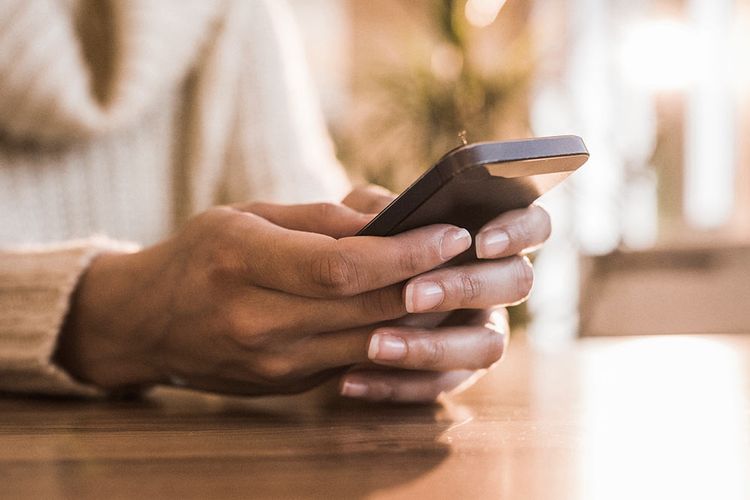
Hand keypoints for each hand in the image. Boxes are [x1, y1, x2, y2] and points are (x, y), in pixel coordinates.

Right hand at [55, 200, 502, 394]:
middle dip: (428, 282)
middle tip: (472, 257)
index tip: (451, 233)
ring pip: (370, 343)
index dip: (405, 252)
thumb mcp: (247, 215)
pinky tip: (420, 314)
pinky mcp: (288, 385)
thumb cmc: (199, 254)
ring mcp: (273, 364)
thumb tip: (390, 219)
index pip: (341, 267)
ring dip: (423, 317)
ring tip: (458, 284)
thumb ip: (320, 219)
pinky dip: (393, 338)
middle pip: (366, 310)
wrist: (147, 323)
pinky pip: (354, 360)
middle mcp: (256, 322)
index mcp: (240, 263)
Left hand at [335, 186, 550, 402]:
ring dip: (432, 346)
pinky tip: (351, 380)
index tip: (480, 242)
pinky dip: (396, 386)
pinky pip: (440, 386)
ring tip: (375, 344)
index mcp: (489, 236)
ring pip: (487, 346)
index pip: (533, 225)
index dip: (518, 232)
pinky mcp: (455, 373)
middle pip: (516, 283)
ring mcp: (482, 331)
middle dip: (465, 287)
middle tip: (412, 294)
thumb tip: (392, 221)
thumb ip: (378, 211)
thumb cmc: (359, 244)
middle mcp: (497, 284)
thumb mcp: (361, 218)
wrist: (332, 296)